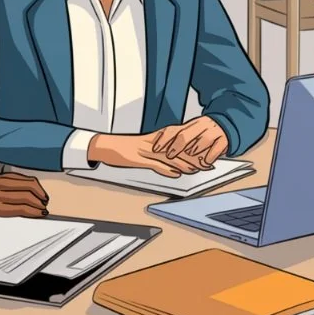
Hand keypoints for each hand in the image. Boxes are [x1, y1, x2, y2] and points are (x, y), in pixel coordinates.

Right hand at [0, 173, 49, 220]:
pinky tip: (37, 214)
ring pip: (25, 196)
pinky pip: (17, 208)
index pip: (18, 177)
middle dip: (39, 193)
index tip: (39, 191)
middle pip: (25, 184)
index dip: (32, 184)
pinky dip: (31, 211)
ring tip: (44, 209)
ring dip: (38, 203)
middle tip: (44, 201)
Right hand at [87, 132, 202, 176]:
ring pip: (169, 157)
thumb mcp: (145, 156)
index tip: (208, 157)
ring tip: (197, 170)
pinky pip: (154, 163)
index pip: (179, 145)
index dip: (195, 152)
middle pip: (178, 150)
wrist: (104, 146)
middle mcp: (154, 144)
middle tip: (209, 165)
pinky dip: (165, 169)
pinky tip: (175, 173)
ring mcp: (146, 150)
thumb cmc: (124, 150)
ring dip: (184, 164)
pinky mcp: (138, 158)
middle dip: (195, 158)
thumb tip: (176, 171)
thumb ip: (161, 162)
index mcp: (157, 141)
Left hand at [151, 118, 228, 168]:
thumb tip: (159, 148)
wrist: (229, 124)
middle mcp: (200, 127)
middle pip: (186, 134)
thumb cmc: (205, 133)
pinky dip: (211, 155)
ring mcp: (213, 132)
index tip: (155, 148)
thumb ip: (178, 139)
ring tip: (190, 155)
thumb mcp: (191, 132)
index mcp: (190, 125)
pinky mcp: (224, 140)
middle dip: (176, 146)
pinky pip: (217, 147)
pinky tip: (206, 161)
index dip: (164, 139)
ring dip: (195, 148)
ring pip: (203, 139)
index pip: (173, 130)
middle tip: (169, 155)